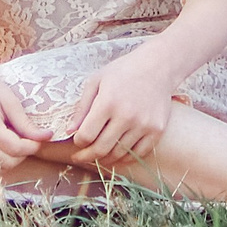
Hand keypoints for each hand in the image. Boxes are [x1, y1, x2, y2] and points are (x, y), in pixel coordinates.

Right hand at [0, 63, 42, 174]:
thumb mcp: (10, 101)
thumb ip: (26, 124)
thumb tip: (48, 137)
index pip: (15, 149)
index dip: (33, 146)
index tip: (41, 138)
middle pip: (8, 163)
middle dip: (23, 153)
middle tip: (27, 137)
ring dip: (11, 157)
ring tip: (12, 136)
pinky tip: (0, 141)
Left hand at [67, 44, 179, 166]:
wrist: (157, 67)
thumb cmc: (123, 72)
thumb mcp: (96, 81)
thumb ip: (81, 107)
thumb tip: (69, 132)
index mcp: (107, 102)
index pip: (86, 135)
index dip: (78, 142)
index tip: (78, 140)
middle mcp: (126, 116)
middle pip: (101, 149)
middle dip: (87, 156)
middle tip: (81, 157)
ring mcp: (144, 125)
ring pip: (119, 154)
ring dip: (106, 158)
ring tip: (99, 155)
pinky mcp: (157, 130)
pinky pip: (138, 154)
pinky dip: (126, 158)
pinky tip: (118, 154)